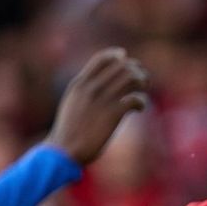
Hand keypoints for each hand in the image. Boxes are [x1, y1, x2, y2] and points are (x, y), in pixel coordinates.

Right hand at [46, 48, 149, 164]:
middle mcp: (91, 88)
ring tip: (142, 91)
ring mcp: (102, 100)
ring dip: (141, 83)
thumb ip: (84, 92)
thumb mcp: (72, 104)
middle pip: (121, 67)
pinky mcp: (113, 115)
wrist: (64, 150)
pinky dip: (141, 101)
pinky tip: (139, 108)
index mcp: (79, 84)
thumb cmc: (68, 130)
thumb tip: (98, 86)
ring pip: (131, 79)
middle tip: (142, 80)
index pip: (101, 59)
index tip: (126, 58)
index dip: (117, 56)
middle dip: (136, 71)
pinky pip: (135, 99)